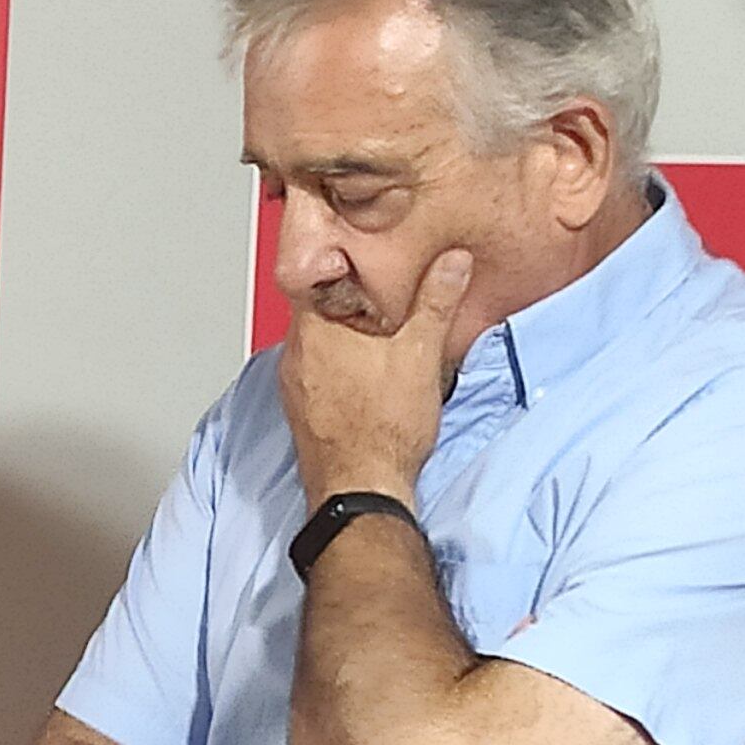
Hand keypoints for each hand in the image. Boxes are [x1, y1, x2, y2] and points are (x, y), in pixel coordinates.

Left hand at [282, 245, 472, 506]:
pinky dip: (335, 362)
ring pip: (313, 339)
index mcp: (315, 328)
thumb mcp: (421, 354)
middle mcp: (294, 353)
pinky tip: (362, 371)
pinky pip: (314, 369)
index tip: (364, 254)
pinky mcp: (300, 408)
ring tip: (375, 330)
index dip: (341, 260)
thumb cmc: (384, 430)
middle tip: (378, 291)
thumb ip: (435, 302)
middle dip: (346, 297)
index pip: (315, 273)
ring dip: (340, 332)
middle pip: (314, 306)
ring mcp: (293, 382)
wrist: (360, 490)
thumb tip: (452, 262)